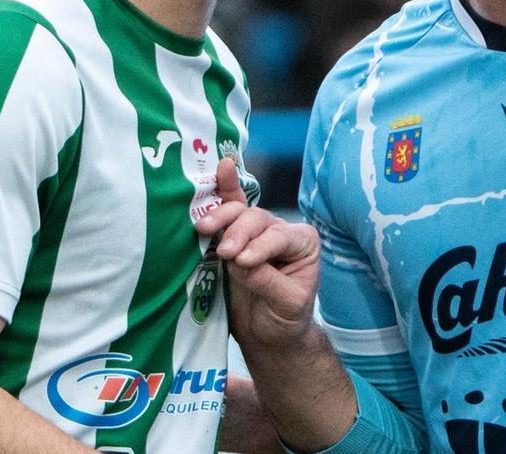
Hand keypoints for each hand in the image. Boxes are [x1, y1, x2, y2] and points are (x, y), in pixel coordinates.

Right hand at [194, 158, 320, 348]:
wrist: (268, 335)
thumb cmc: (286, 319)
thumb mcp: (288, 305)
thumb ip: (267, 281)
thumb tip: (239, 261)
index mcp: (302, 243)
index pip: (278, 236)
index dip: (260, 246)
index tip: (243, 261)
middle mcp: (279, 230)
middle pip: (257, 219)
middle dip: (238, 233)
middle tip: (224, 253)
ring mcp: (254, 231)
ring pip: (238, 212)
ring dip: (220, 217)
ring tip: (204, 228)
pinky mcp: (230, 235)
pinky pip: (227, 207)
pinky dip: (222, 189)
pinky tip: (219, 170)